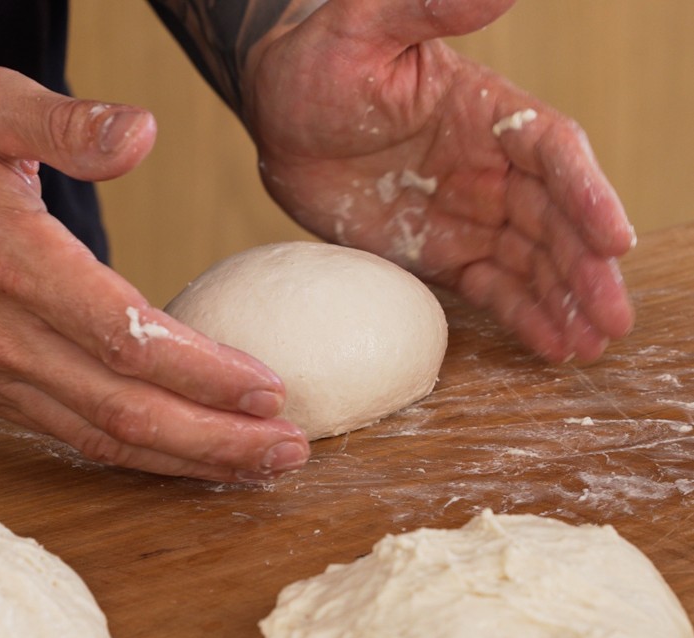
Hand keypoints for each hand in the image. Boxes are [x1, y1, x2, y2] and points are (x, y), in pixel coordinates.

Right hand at [0, 67, 307, 480]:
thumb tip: (142, 133)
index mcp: (14, 262)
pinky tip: (183, 457)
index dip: (203, 371)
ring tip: (255, 465)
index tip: (270, 387)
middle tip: (287, 449)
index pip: (126, 337)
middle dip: (214, 438)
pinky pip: (69, 437)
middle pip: (125, 409)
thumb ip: (66, 124)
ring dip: (184, 459)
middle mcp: (1, 334)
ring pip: (100, 437)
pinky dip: (134, 456)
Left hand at [243, 0, 635, 362]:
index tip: (614, 241)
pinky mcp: (438, 251)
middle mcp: (490, 166)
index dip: (588, 196)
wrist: (278, 115)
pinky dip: (520, 314)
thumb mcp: (364, 24)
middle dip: (586, 269)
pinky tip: (553, 346)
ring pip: (530, 262)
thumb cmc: (319, 62)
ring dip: (564, 302)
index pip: (553, 154)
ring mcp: (467, 213)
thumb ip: (429, 8)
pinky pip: (488, 286)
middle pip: (555, 220)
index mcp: (488, 111)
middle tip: (615, 321)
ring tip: (593, 347)